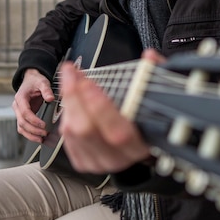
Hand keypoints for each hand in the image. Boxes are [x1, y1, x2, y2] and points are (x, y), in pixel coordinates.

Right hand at [12, 69, 54, 142]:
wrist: (31, 80)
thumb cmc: (35, 81)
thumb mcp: (42, 82)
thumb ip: (46, 89)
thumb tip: (50, 98)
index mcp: (20, 97)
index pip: (25, 112)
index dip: (34, 120)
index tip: (43, 125)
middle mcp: (17, 106)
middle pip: (22, 122)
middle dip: (33, 130)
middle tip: (44, 133)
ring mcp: (19, 112)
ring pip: (21, 127)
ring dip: (30, 135)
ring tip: (41, 139)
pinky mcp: (23, 116)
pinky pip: (23, 128)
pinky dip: (29, 134)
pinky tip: (38, 138)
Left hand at [58, 49, 165, 173]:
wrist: (138, 142)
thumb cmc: (144, 117)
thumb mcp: (154, 97)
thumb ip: (154, 75)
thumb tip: (150, 57)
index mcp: (140, 146)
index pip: (118, 133)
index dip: (101, 108)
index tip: (89, 83)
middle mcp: (118, 158)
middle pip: (87, 130)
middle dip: (75, 97)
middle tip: (73, 74)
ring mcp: (98, 162)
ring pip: (72, 132)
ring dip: (68, 101)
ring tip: (71, 79)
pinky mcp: (83, 162)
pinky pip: (66, 136)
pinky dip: (66, 113)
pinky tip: (71, 97)